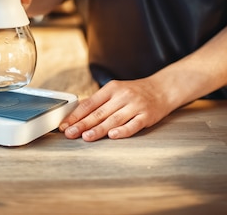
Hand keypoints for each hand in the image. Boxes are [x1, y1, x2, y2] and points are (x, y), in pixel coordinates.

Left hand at [58, 78, 174, 141]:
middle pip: (99, 112)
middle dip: (82, 124)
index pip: (90, 103)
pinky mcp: (147, 116)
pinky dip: (123, 131)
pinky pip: (133, 124)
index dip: (76, 115)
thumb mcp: (115, 90)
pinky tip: (113, 136)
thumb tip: (75, 112)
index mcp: (112, 88)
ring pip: (114, 119)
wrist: (162, 89)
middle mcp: (123, 96)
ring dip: (99, 129)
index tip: (64, 125)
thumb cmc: (135, 92)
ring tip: (86, 137)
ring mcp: (135, 106)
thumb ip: (97, 101)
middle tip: (69, 133)